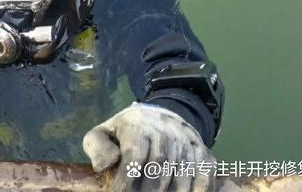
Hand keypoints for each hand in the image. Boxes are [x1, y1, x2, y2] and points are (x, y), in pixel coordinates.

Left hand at [83, 103, 214, 191]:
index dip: (126, 179)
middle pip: (159, 166)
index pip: (134, 154)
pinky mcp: (201, 149)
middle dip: (149, 190)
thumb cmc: (123, 132)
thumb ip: (96, 148)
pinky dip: (199, 190)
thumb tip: (102, 166)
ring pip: (183, 172)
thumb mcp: (102, 134)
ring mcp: (186, 139)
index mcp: (137, 124)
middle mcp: (165, 129)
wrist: (157, 116)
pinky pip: (205, 173)